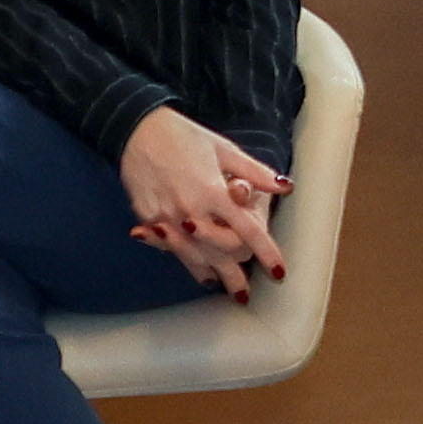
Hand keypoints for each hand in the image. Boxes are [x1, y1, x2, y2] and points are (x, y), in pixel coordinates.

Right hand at [116, 107, 287, 298]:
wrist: (136, 130)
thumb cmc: (184, 136)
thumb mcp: (225, 149)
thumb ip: (255, 173)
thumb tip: (285, 186)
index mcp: (214, 192)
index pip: (248, 231)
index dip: (266, 253)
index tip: (278, 272)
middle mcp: (191, 210)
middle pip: (220, 255)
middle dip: (236, 278)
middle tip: (245, 293)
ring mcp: (166, 217)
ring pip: (194, 257)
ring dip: (212, 274)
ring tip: (224, 287)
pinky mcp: (148, 219)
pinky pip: (171, 248)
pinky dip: (187, 261)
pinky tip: (198, 271)